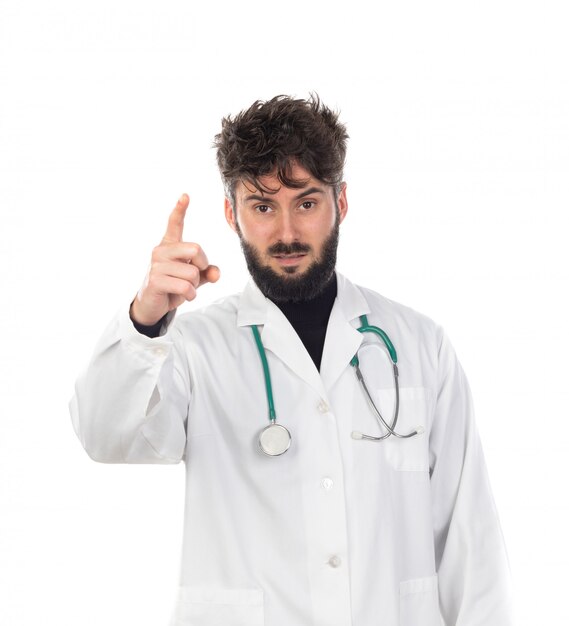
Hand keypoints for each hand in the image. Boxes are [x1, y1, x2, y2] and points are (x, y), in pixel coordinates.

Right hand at [130, 194, 219, 325]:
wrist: (152, 306)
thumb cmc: (173, 287)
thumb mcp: (194, 279)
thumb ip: (207, 273)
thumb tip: (216, 273)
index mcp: (170, 246)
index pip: (174, 224)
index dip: (180, 210)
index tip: (186, 195)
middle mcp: (161, 251)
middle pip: (196, 249)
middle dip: (202, 265)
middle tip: (195, 276)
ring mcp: (156, 265)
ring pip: (192, 272)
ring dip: (194, 286)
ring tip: (184, 289)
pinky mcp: (155, 280)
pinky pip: (185, 286)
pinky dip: (190, 294)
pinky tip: (183, 296)